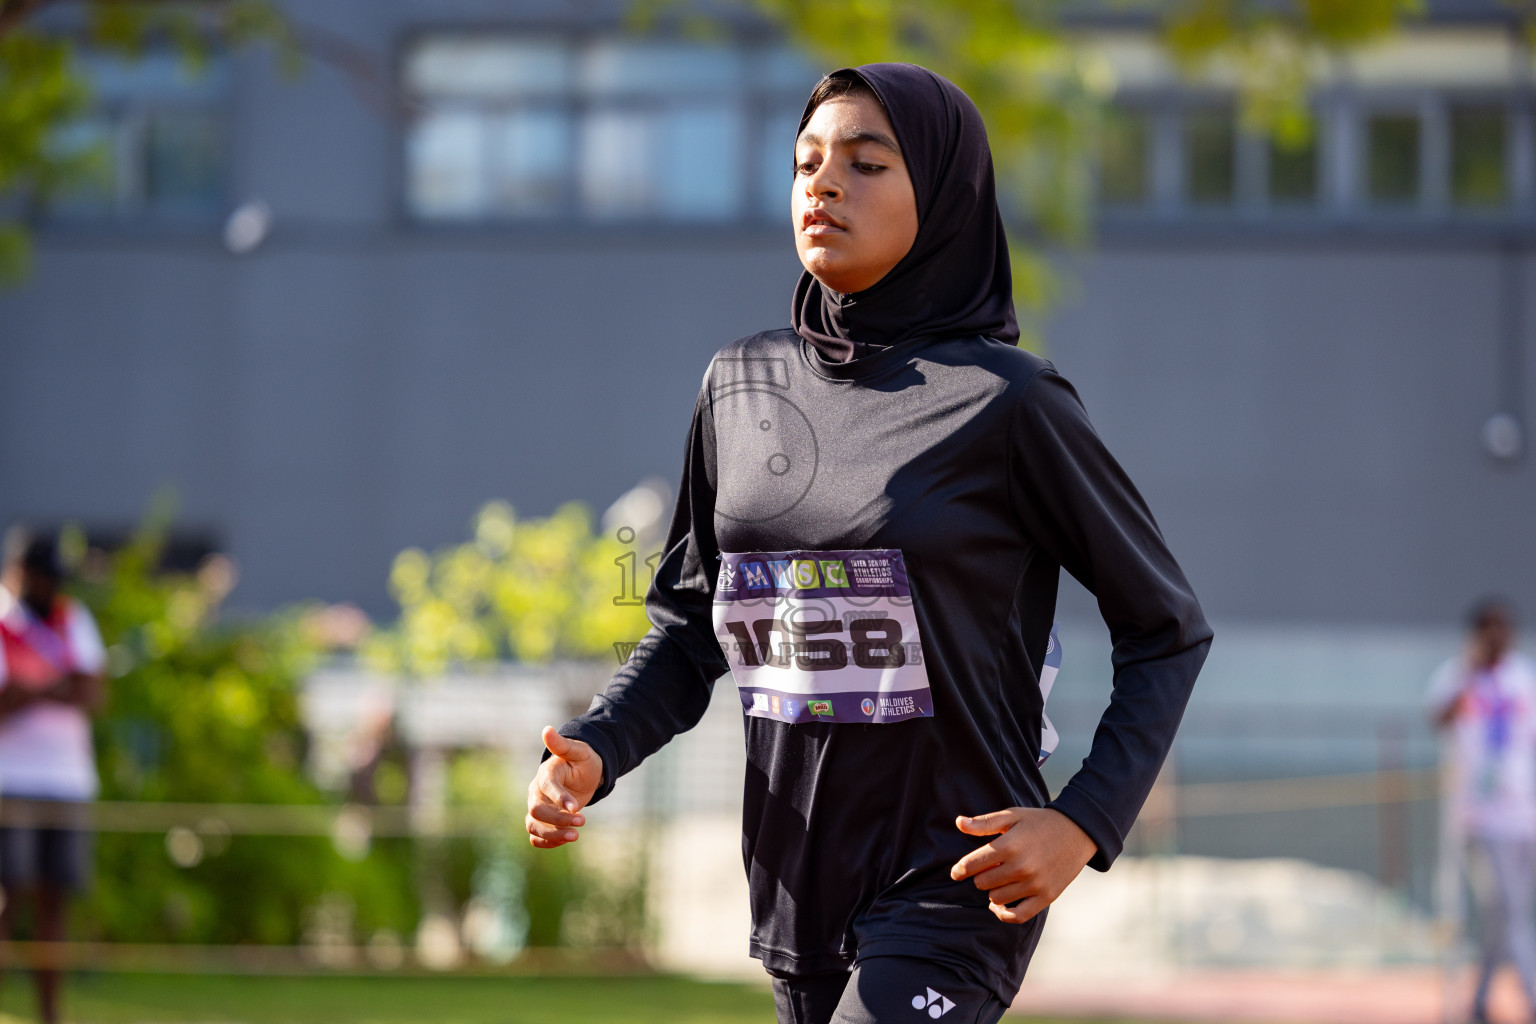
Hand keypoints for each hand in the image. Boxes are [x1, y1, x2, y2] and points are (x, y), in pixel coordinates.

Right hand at [525, 726, 602, 849]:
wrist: (584, 773)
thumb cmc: (582, 760)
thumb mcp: (578, 750)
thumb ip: (562, 744)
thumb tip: (546, 729)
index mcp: (545, 774)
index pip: (547, 787)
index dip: (559, 798)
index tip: (576, 808)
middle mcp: (537, 791)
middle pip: (536, 810)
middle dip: (558, 819)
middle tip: (583, 822)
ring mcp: (538, 807)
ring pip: (533, 826)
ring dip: (553, 834)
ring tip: (576, 836)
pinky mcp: (542, 820)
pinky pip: (536, 836)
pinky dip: (547, 842)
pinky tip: (567, 839)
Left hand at [949, 807, 1095, 923]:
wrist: (1077, 832)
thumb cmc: (1039, 822)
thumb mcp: (1011, 816)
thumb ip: (984, 823)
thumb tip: (958, 823)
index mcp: (1008, 846)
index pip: (972, 865)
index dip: (960, 870)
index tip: (956, 873)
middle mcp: (1020, 867)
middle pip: (982, 883)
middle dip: (981, 876)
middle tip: (989, 867)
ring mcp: (1034, 885)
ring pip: (996, 898)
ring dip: (993, 890)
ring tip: (1000, 878)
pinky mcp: (1046, 897)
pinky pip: (1017, 916)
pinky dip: (1004, 914)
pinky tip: (998, 906)